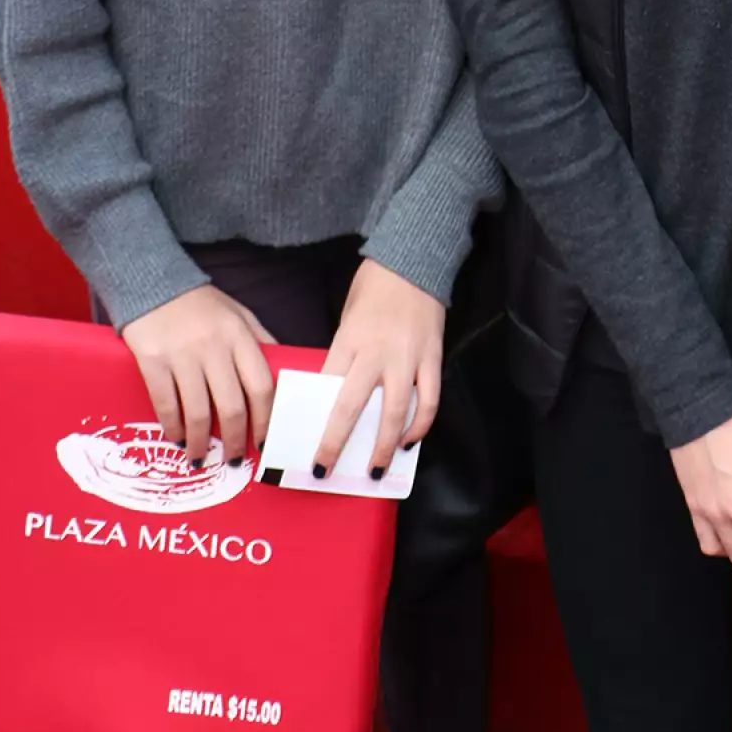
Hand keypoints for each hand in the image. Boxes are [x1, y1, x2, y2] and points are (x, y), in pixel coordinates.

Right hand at [123, 284, 276, 468]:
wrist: (151, 281)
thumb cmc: (200, 304)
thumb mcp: (238, 314)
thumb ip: (259, 341)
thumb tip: (283, 371)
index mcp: (240, 336)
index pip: (261, 386)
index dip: (265, 420)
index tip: (264, 442)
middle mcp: (214, 347)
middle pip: (232, 406)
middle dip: (234, 440)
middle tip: (234, 460)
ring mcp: (183, 355)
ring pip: (197, 411)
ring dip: (200, 442)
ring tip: (200, 457)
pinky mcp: (153, 360)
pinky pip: (166, 403)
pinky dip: (172, 426)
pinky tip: (176, 437)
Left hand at [315, 258, 445, 478]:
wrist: (413, 261)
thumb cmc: (374, 289)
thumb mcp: (347, 319)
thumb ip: (343, 354)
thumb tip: (337, 392)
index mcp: (347, 342)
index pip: (324, 388)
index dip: (310, 418)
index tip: (299, 442)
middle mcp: (374, 354)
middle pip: (350, 408)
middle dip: (335, 444)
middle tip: (325, 471)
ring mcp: (406, 358)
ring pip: (394, 412)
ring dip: (383, 446)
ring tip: (375, 470)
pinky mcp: (432, 357)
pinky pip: (428, 399)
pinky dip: (420, 424)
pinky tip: (410, 440)